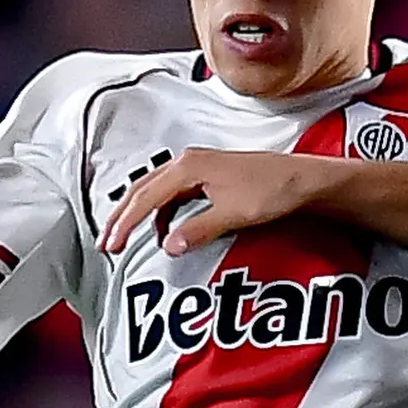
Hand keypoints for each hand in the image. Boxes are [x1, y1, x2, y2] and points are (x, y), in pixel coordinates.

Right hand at [100, 148, 335, 256]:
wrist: (301, 179)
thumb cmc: (272, 189)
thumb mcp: (233, 214)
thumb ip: (197, 229)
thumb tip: (168, 245)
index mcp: (189, 167)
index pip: (146, 197)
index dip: (125, 223)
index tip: (111, 244)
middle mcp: (189, 162)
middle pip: (142, 189)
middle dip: (121, 217)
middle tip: (106, 242)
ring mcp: (197, 167)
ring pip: (154, 190)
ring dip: (137, 213)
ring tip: (124, 237)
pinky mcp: (207, 176)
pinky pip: (171, 193)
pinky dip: (158, 211)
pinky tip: (161, 229)